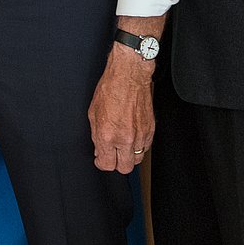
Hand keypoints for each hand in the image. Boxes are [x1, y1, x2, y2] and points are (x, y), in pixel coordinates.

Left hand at [87, 46, 154, 173]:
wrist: (129, 76)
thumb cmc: (110, 89)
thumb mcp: (93, 113)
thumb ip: (96, 135)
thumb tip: (99, 149)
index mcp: (108, 135)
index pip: (107, 164)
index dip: (102, 163)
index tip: (100, 158)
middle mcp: (126, 138)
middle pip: (124, 168)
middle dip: (116, 163)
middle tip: (111, 154)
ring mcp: (140, 135)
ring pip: (137, 159)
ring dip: (128, 155)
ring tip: (121, 145)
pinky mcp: (151, 130)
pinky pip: (145, 148)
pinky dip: (138, 146)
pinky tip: (131, 138)